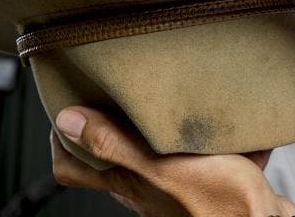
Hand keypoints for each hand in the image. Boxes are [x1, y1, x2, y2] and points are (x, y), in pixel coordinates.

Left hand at [51, 106, 294, 216]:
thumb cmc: (220, 204)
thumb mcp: (162, 165)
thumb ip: (115, 144)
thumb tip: (67, 120)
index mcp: (129, 182)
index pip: (72, 165)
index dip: (63, 137)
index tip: (68, 103)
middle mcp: (147, 187)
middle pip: (113, 155)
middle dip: (113, 121)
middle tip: (116, 90)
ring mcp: (180, 187)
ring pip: (162, 152)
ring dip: (169, 129)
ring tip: (174, 98)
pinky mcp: (215, 184)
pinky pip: (211, 157)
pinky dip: (221, 141)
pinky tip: (231, 125)